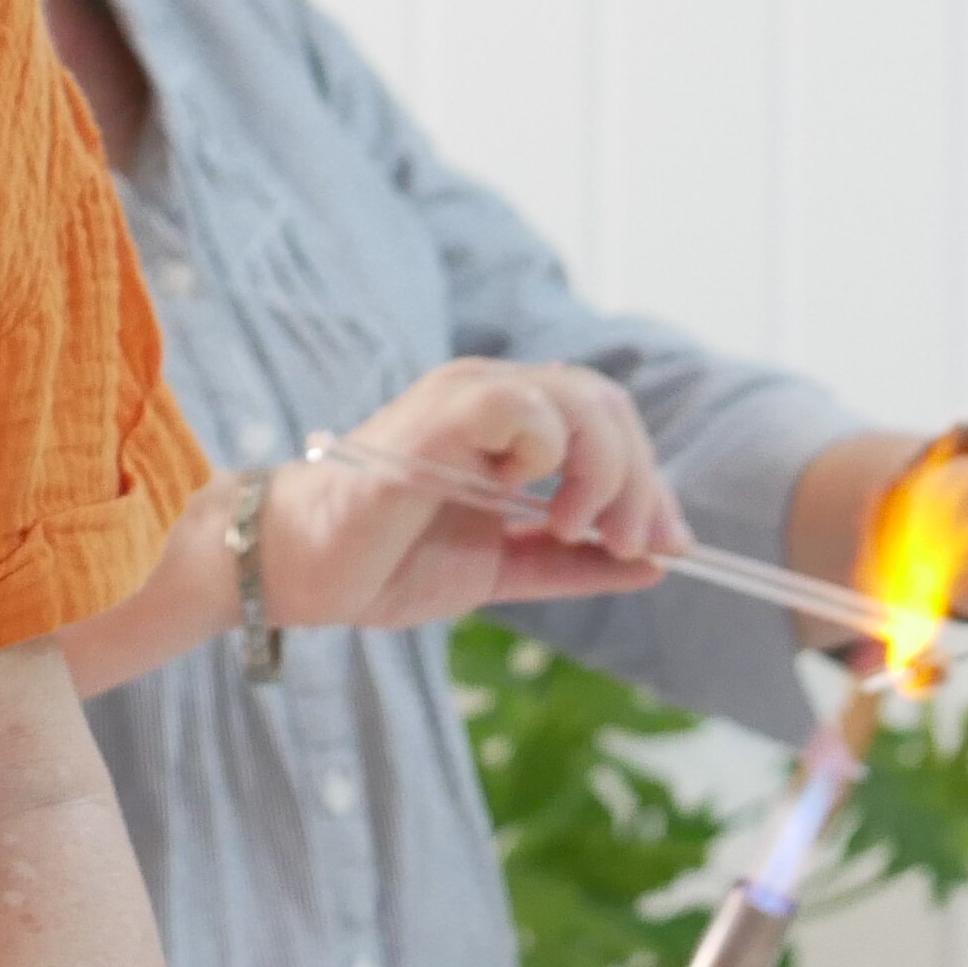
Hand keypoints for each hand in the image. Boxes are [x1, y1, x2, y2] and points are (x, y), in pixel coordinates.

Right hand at [268, 359, 687, 632]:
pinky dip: (547, 450)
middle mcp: (489, 394)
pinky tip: (532, 500)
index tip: (667, 547)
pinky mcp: (435, 419)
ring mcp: (460, 399)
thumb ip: (574, 563)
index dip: (651, 479)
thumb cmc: (384, 562)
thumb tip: (657, 564)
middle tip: (636, 544)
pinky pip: (518, 404)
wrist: (299, 572)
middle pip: (606, 404)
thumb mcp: (504, 569)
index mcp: (507, 422)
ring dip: (606, 470)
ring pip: (576, 397)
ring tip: (584, 529)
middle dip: (642, 480)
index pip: (608, 419)